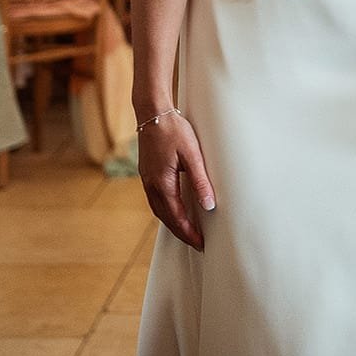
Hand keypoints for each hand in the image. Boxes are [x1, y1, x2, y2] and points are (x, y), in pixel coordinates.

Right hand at [136, 111, 216, 249]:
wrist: (153, 112)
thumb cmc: (174, 130)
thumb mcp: (192, 154)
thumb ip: (200, 180)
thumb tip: (209, 205)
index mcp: (163, 183)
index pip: (177, 217)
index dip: (189, 233)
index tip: (201, 244)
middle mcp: (151, 185)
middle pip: (166, 218)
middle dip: (181, 232)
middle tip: (196, 243)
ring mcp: (146, 179)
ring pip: (159, 210)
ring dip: (173, 223)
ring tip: (187, 231)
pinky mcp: (147, 173)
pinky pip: (155, 200)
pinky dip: (166, 210)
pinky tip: (174, 209)